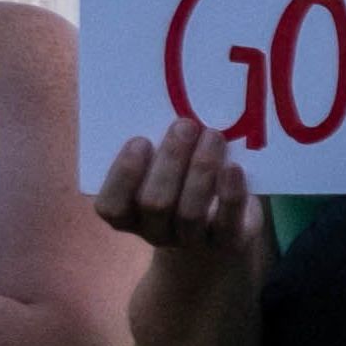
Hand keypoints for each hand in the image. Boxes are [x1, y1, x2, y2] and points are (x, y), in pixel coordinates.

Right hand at [94, 117, 266, 261]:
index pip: (111, 206)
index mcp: (130, 214)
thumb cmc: (186, 183)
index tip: (140, 140)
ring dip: (201, 169)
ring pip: (189, 212)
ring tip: (213, 135)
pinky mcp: (227, 243)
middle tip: (185, 125)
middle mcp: (156, 232)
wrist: (226, 228)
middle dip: (170, 161)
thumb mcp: (168, 167)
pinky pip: (226, 223)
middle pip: (154, 204)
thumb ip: (160, 147)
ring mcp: (191, 241)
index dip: (123, 176)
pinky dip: (230, 194)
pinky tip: (234, 167)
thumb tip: (169, 102)